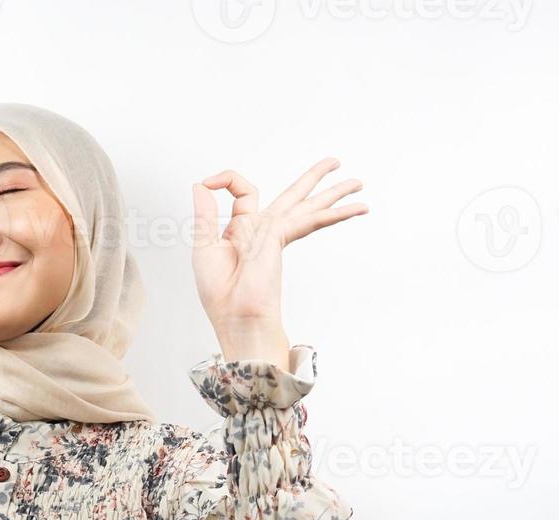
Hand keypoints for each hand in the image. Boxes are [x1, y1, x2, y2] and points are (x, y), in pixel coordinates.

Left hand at [192, 158, 366, 350]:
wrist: (236, 316)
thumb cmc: (220, 293)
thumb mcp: (203, 245)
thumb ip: (205, 214)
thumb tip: (201, 185)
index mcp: (242, 230)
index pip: (244, 193)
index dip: (226, 181)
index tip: (209, 183)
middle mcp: (263, 230)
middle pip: (293, 196)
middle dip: (313, 179)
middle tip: (334, 163)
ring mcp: (275, 234)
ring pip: (310, 205)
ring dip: (335, 193)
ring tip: (357, 183)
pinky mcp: (282, 240)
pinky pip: (311, 220)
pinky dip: (334, 213)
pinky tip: (357, 208)